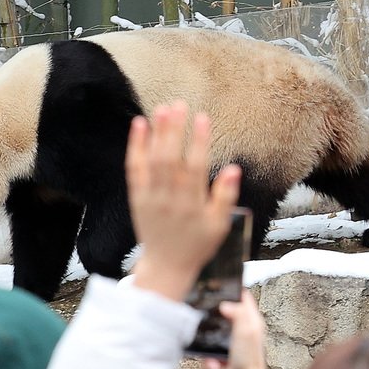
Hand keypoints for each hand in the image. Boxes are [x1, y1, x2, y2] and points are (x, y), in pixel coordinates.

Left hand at [127, 103, 241, 301]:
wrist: (166, 265)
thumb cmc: (197, 244)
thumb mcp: (219, 226)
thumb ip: (225, 197)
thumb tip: (234, 169)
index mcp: (192, 205)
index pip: (195, 168)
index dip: (199, 142)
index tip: (203, 118)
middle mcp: (169, 200)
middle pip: (170, 160)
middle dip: (174, 130)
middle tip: (179, 103)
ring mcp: (150, 198)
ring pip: (152, 161)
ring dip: (157, 133)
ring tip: (163, 108)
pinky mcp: (137, 197)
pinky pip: (134, 169)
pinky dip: (136, 146)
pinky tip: (140, 124)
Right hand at [202, 291, 275, 368]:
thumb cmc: (250, 360)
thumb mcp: (245, 331)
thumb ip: (237, 313)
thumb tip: (226, 305)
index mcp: (252, 322)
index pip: (244, 299)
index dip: (234, 291)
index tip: (221, 287)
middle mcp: (244, 331)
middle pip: (227, 315)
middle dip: (216, 316)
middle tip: (206, 315)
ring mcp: (234, 344)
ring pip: (216, 335)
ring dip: (210, 343)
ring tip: (212, 352)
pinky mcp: (225, 356)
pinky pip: (211, 353)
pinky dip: (210, 360)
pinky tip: (214, 364)